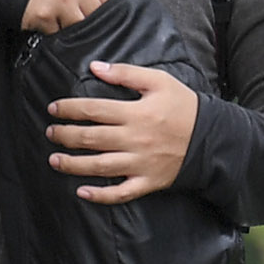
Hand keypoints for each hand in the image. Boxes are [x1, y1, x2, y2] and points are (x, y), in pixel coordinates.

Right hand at [20, 0, 112, 34]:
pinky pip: (59, 34)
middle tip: (76, 19)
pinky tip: (48, 21)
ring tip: (61, 19)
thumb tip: (106, 9)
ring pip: (80, 28)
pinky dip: (54, 32)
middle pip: (97, 16)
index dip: (106, 13)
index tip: (101, 18)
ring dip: (72, 29)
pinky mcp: (46, 17)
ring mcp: (61, 2)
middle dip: (89, 21)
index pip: (110, 1)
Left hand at [49, 61, 196, 202]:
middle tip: (50, 133)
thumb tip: (95, 67)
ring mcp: (140, 163)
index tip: (54, 109)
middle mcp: (135, 139)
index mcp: (136, 113)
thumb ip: (126, 73)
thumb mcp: (159, 81)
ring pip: (100, 167)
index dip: (69, 109)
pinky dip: (101, 195)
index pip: (93, 110)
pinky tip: (83, 193)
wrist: (212, 137)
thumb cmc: (184, 107)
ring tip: (55, 160)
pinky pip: (122, 193)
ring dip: (73, 165)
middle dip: (65, 136)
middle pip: (91, 138)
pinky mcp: (148, 181)